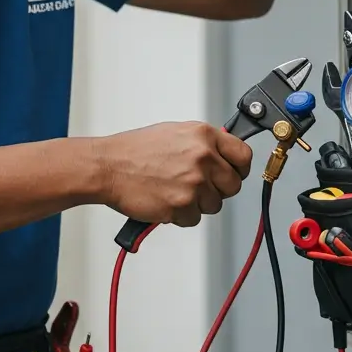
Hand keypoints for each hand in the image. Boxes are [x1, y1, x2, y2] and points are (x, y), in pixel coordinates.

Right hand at [97, 122, 252, 226]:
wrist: (108, 166)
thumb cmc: (135, 150)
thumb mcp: (175, 133)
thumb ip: (202, 143)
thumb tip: (223, 155)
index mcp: (203, 136)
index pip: (243, 156)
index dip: (239, 168)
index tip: (234, 173)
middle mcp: (203, 157)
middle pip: (233, 185)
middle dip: (217, 189)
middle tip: (197, 186)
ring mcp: (193, 183)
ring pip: (213, 205)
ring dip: (197, 203)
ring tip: (174, 189)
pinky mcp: (182, 205)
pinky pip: (194, 218)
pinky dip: (180, 215)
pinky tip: (165, 199)